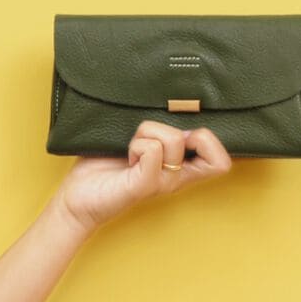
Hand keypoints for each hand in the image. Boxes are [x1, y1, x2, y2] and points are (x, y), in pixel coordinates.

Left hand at [52, 120, 232, 235]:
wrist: (78, 196)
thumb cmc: (108, 164)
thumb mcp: (142, 141)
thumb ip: (161, 129)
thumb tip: (177, 105)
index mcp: (180, 168)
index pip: (222, 161)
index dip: (211, 139)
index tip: (181, 134)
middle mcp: (176, 178)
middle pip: (206, 143)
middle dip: (176, 129)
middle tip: (152, 139)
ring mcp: (161, 183)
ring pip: (173, 140)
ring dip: (148, 133)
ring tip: (132, 147)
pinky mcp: (142, 186)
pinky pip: (152, 152)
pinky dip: (137, 145)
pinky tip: (126, 156)